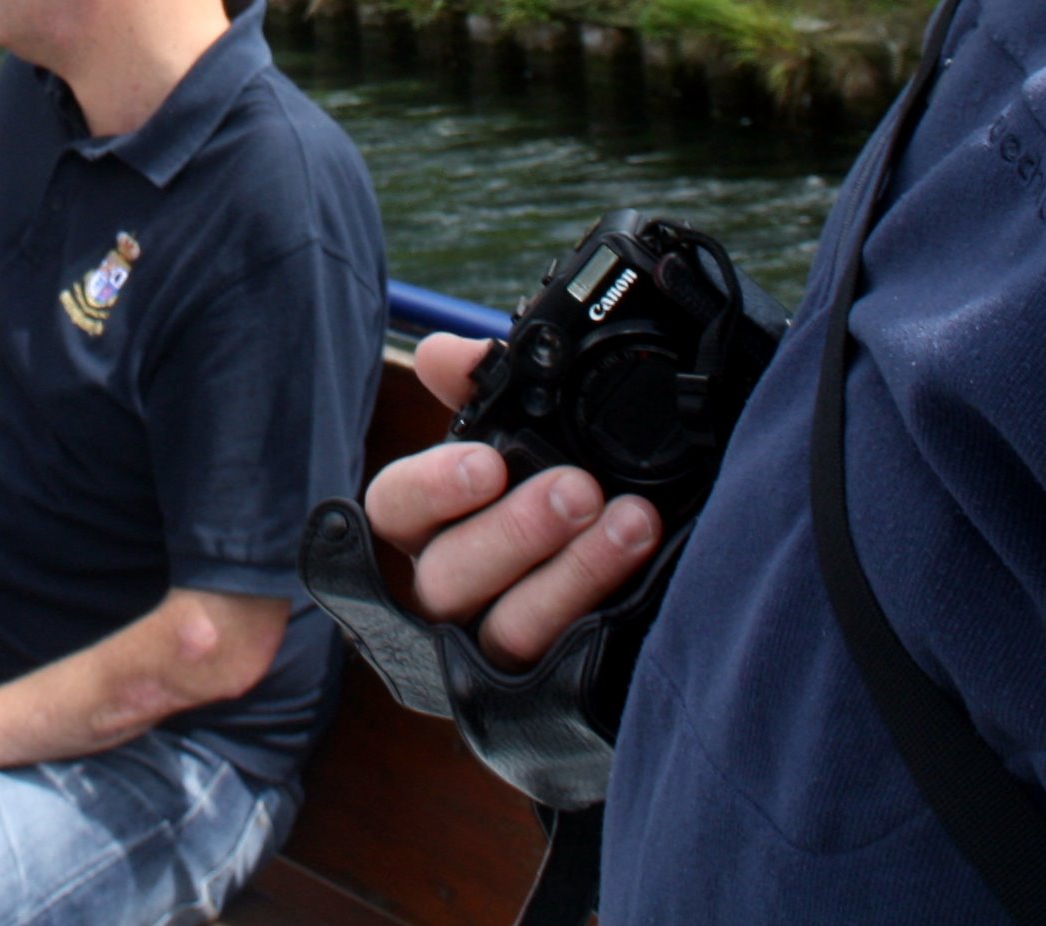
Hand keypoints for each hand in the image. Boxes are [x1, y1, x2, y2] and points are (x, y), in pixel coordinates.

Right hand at [363, 333, 659, 666]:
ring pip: (505, 630)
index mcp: (432, 526)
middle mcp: (452, 592)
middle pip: (445, 577)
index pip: (392, 509)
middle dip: (514, 531)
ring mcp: (496, 653)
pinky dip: (599, 616)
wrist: (654, 572)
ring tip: (634, 522)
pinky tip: (644, 571)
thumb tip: (443, 354)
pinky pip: (563, 667)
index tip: (487, 464)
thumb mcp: (531, 438)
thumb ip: (485, 390)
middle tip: (580, 488)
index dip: (431, 488)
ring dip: (570, 574)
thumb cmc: (567, 496)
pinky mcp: (551, 691)